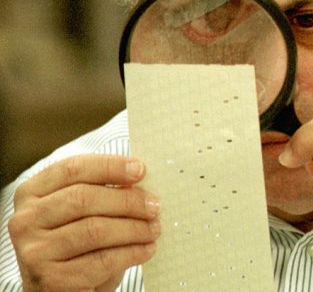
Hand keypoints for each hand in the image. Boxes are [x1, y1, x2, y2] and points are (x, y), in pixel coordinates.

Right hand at [8, 154, 160, 291]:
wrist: (59, 290)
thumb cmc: (76, 245)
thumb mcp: (81, 214)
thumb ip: (101, 192)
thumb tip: (140, 178)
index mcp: (31, 193)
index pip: (72, 169)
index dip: (110, 166)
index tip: (141, 170)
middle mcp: (25, 220)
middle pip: (84, 198)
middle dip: (127, 200)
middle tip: (155, 206)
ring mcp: (34, 251)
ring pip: (94, 230)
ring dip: (134, 228)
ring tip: (154, 229)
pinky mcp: (51, 279)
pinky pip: (101, 260)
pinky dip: (131, 253)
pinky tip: (146, 249)